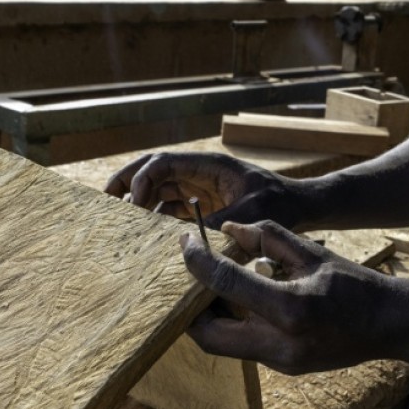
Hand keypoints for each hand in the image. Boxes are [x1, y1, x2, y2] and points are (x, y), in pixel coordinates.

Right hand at [105, 152, 307, 229]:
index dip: (141, 180)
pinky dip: (156, 220)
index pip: (163, 164)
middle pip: (152, 172)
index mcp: (209, 166)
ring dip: (139, 205)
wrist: (303, 208)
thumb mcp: (249, 215)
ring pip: (159, 191)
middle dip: (126, 184)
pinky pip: (171, 209)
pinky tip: (145, 237)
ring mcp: (200, 189)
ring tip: (120, 224)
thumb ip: (217, 227)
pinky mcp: (204, 207)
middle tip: (104, 202)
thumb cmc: (282, 205)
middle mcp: (200, 174)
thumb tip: (187, 244)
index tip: (133, 205)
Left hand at [180, 220, 408, 373]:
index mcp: (290, 308)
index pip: (225, 283)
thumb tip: (228, 229)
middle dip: (190, 308)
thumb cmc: (355, 285)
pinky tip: (241, 301)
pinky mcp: (283, 367)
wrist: (390, 326)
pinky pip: (243, 347)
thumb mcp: (312, 253)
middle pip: (208, 335)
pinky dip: (234, 323)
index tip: (186, 243)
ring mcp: (281, 362)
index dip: (198, 261)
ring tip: (215, 287)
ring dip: (211, 316)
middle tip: (190, 279)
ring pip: (222, 344)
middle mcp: (280, 343)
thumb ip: (267, 239)